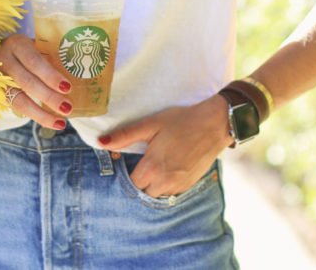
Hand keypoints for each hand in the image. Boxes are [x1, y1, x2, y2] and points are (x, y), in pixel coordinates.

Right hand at [0, 34, 72, 129]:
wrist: (4, 52)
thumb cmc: (30, 49)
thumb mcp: (39, 46)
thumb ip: (53, 56)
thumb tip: (81, 71)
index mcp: (17, 44)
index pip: (34, 61)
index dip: (50, 76)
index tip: (68, 87)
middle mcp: (4, 60)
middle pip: (27, 82)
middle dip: (49, 97)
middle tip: (68, 108)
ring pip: (18, 100)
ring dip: (41, 113)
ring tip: (61, 122)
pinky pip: (16, 108)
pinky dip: (35, 116)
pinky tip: (51, 122)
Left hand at [98, 94, 233, 197]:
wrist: (215, 124)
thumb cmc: (182, 121)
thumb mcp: (151, 124)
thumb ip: (125, 135)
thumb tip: (101, 143)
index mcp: (153, 167)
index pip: (131, 183)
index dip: (126, 173)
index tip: (127, 161)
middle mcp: (165, 181)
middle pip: (143, 192)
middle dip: (139, 181)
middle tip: (141, 163)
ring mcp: (180, 185)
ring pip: (157, 194)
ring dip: (152, 184)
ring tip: (154, 165)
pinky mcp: (190, 184)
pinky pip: (171, 192)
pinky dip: (166, 184)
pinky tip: (168, 167)